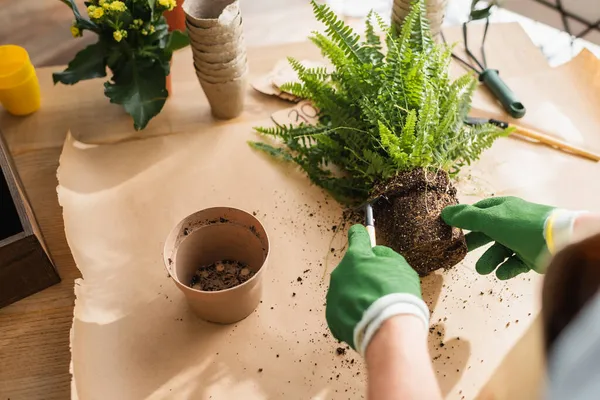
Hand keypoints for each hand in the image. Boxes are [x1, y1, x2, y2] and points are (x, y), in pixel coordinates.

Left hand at [326, 225, 428, 354]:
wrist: (388, 329)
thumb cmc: (398, 295)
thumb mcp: (400, 266)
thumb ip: (384, 256)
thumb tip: (375, 253)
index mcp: (356, 256)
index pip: (356, 237)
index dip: (361, 236)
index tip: (361, 235)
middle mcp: (340, 272)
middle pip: (351, 268)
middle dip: (362, 275)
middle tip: (378, 288)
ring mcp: (333, 295)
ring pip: (345, 290)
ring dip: (357, 295)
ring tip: (374, 308)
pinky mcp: (331, 316)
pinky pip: (342, 311)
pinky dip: (352, 314)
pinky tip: (367, 320)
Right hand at [441, 196, 554, 279]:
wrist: (559, 241)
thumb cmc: (522, 226)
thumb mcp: (491, 220)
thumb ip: (467, 218)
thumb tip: (444, 213)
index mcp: (503, 208)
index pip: (479, 210)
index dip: (465, 218)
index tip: (450, 228)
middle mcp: (512, 222)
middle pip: (487, 232)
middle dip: (474, 242)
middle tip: (460, 251)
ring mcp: (522, 239)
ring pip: (499, 250)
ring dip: (489, 260)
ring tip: (482, 270)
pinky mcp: (531, 256)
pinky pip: (514, 263)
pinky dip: (506, 269)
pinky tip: (500, 274)